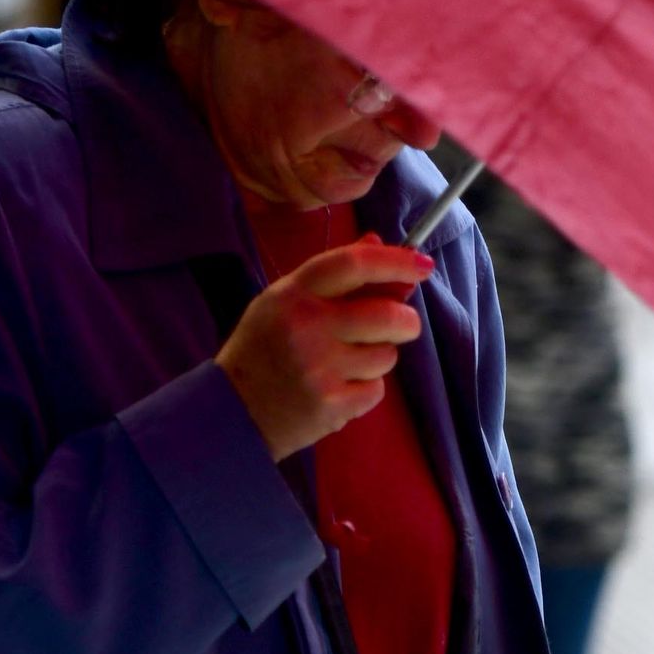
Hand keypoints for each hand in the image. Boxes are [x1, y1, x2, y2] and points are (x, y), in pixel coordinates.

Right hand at [216, 235, 433, 460]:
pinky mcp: (329, 405)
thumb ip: (333, 276)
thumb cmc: (264, 349)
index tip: (422, 265)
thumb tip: (378, 241)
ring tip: (347, 363)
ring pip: (386, 354)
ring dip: (379, 357)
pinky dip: (366, 389)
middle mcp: (306, 326)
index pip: (354, 263)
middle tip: (401, 325)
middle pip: (386, 314)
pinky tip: (338, 388)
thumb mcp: (285, 301)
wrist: (231, 412)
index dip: (396, 260)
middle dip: (406, 321)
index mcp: (293, 294)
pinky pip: (376, 389)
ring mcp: (318, 368)